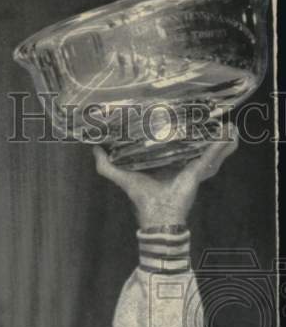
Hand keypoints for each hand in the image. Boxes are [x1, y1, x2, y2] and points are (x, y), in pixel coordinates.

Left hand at [93, 126, 238, 227]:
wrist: (157, 217)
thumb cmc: (142, 198)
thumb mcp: (122, 177)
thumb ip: (107, 166)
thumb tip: (95, 148)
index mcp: (163, 161)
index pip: (171, 140)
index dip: (175, 126)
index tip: (177, 109)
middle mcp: (179, 162)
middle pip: (193, 142)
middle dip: (202, 129)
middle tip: (208, 112)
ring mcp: (190, 167)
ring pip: (207, 149)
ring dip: (218, 137)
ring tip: (229, 124)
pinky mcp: (197, 171)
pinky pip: (211, 156)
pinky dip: (222, 146)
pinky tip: (231, 134)